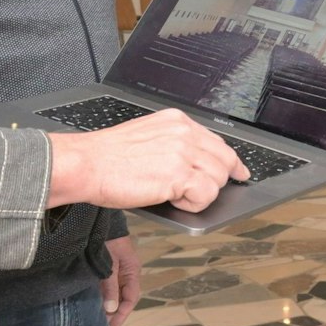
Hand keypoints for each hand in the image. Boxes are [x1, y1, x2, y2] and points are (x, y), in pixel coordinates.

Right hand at [46, 110, 247, 212]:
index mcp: (177, 121)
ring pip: (217, 180)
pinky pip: (205, 195)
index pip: (218, 142)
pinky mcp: (178, 175)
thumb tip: (196, 162)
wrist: (86, 165)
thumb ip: (174, 144)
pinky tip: (173, 199)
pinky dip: (192, 204)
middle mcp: (184, 133)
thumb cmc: (107, 157)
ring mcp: (183, 152)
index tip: (240, 172)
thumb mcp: (146, 136)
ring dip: (199, 194)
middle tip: (196, 193)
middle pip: (224, 162)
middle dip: (214, 182)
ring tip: (174, 194)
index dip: (232, 162)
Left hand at [102, 234, 140, 325]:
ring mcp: (118, 272)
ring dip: (110, 307)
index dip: (123, 313)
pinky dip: (105, 298)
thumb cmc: (108, 242)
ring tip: (101, 320)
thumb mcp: (110, 265)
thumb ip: (111, 286)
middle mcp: (127, 274)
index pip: (131, 298)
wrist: (102, 224)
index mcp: (132, 272)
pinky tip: (97, 305)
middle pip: (125, 298)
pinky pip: (109, 288)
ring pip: (116, 294)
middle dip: (116, 313)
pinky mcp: (108, 270)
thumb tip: (111, 309)